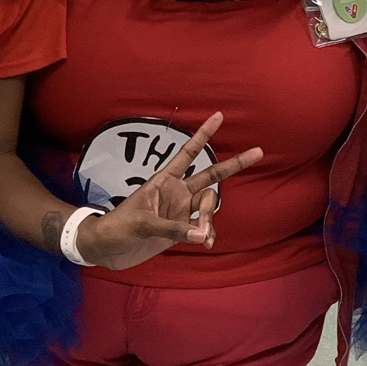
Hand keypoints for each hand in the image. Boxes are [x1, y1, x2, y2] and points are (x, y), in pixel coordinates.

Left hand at [77, 112, 262, 270]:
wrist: (107, 249)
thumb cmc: (117, 227)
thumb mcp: (141, 223)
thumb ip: (172, 228)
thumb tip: (200, 234)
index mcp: (164, 181)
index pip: (187, 154)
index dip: (203, 135)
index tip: (219, 116)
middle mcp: (176, 192)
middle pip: (211, 176)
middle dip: (234, 164)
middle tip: (259, 152)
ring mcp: (180, 211)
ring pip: (208, 206)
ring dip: (209, 219)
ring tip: (203, 235)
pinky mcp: (180, 229)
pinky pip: (202, 228)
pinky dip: (206, 234)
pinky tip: (204, 242)